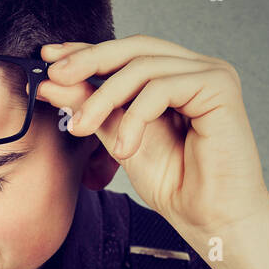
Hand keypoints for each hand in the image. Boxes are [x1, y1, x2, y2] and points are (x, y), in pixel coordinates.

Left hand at [38, 35, 268, 245]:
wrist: (210, 220)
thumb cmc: (175, 185)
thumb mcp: (119, 138)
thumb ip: (92, 108)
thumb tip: (52, 82)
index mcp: (175, 76)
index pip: (126, 53)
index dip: (87, 51)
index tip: (48, 59)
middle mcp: (195, 69)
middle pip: (134, 49)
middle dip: (88, 61)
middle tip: (54, 77)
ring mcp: (210, 74)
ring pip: (142, 67)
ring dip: (103, 98)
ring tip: (81, 128)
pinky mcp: (220, 86)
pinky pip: (162, 87)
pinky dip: (135, 116)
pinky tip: (126, 148)